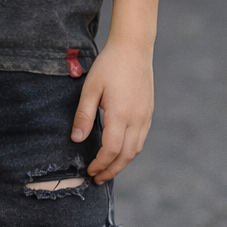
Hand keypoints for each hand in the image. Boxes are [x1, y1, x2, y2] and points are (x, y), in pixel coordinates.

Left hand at [70, 39, 153, 183]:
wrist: (134, 48)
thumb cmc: (109, 66)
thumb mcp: (90, 88)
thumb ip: (84, 116)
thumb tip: (77, 140)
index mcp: (120, 114)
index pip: (111, 150)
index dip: (100, 164)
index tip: (89, 171)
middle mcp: (137, 119)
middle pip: (126, 155)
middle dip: (111, 170)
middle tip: (97, 178)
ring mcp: (146, 116)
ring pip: (136, 149)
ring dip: (122, 163)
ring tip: (107, 169)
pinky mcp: (149, 112)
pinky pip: (141, 139)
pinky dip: (130, 151)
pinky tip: (119, 152)